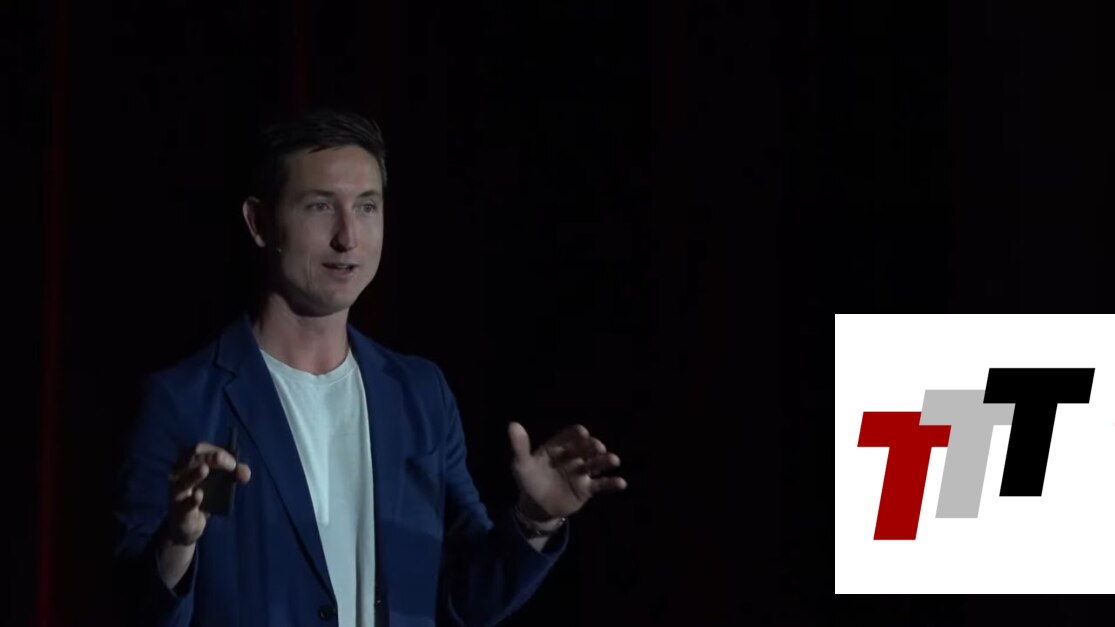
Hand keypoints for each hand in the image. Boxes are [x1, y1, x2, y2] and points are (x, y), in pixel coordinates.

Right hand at [165, 442, 251, 544]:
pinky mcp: (179, 510)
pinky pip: (184, 503)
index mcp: (188, 463)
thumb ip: (235, 474)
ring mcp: (177, 492)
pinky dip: (193, 499)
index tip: (233, 460)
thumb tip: (246, 473)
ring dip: (194, 475)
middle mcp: (179, 474)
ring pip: (183, 480)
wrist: (189, 525)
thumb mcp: (221, 483)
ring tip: (204, 470)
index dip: (216, 450)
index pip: (200, 449)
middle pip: (191, 459)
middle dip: (210, 458)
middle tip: (231, 464)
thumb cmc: (205, 496)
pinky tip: (199, 495)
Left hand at [508, 422, 627, 521]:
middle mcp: (573, 457)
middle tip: (597, 447)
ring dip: (606, 461)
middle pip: (586, 447)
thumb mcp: (522, 464)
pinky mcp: (587, 489)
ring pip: (597, 464)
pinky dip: (612, 483)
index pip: (569, 436)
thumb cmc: (529, 481)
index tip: (582, 432)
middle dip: (593, 445)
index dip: (576, 433)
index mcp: (558, 447)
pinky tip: (621, 483)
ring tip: (614, 460)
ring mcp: (582, 472)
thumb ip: (520, 446)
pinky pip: (602, 485)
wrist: (536, 508)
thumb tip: (513, 424)